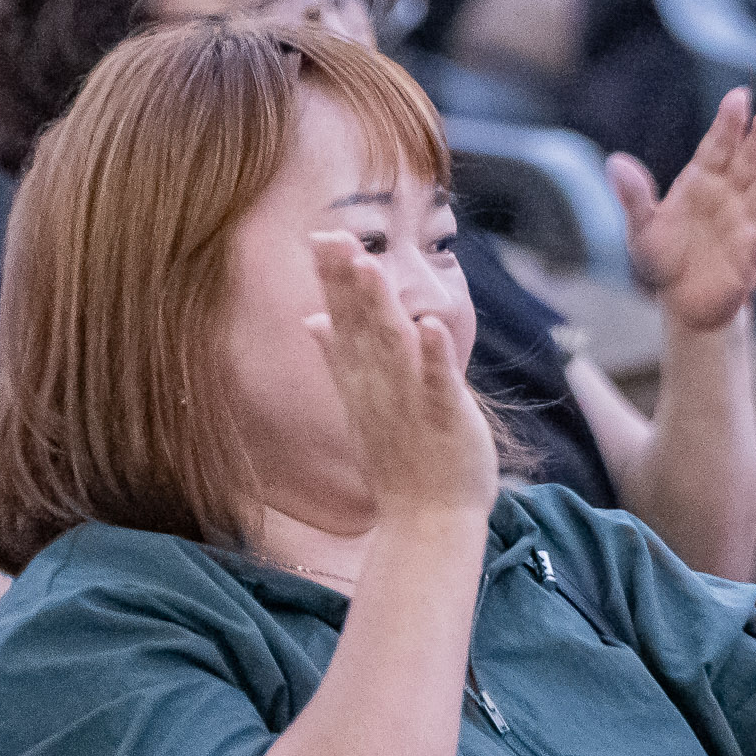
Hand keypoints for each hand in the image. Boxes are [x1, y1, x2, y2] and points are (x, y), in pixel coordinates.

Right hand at [305, 233, 497, 521]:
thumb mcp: (360, 400)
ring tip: (370, 266)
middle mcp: (379, 385)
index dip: (333, 279)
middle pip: (360, 325)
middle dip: (347, 281)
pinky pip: (438, 383)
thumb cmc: (400, 457)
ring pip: (392, 346)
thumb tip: (311, 320)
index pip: (342, 319)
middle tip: (332, 236)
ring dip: (380, 307)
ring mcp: (409, 401)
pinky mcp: (444, 418)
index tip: (321, 235)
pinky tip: (428, 325)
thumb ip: (338, 355)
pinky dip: (433, 356)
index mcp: (362, 377)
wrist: (426, 519)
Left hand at [609, 87, 755, 332]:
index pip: (718, 146)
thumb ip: (634, 197)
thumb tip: (615, 162)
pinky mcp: (749, 261)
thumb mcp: (642, 228)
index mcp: (702, 181)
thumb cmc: (664, 259)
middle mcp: (730, 197)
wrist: (683, 305)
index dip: (729, 123)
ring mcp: (744, 226)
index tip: (739, 97)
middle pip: (748, 163)